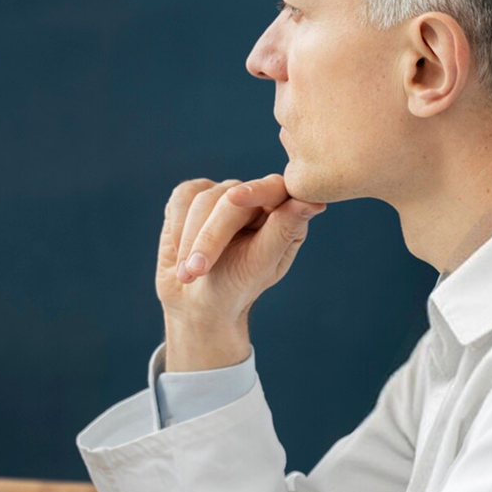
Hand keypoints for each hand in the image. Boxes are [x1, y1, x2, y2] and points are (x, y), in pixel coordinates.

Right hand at [155, 175, 324, 370]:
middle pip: (230, 198)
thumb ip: (284, 231)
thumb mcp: (261, 265)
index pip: (274, 188)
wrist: (197, 303)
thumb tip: (314, 201)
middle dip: (210, 237)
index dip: (255, 191)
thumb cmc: (236, 287)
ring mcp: (221, 193)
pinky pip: (181, 199)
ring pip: (201, 198)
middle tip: (197, 270)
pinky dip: (177, 229)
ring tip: (189, 274)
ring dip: (190, 240)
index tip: (234, 199)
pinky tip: (181, 254)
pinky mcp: (191, 197)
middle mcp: (254, 197)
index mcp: (282, 212)